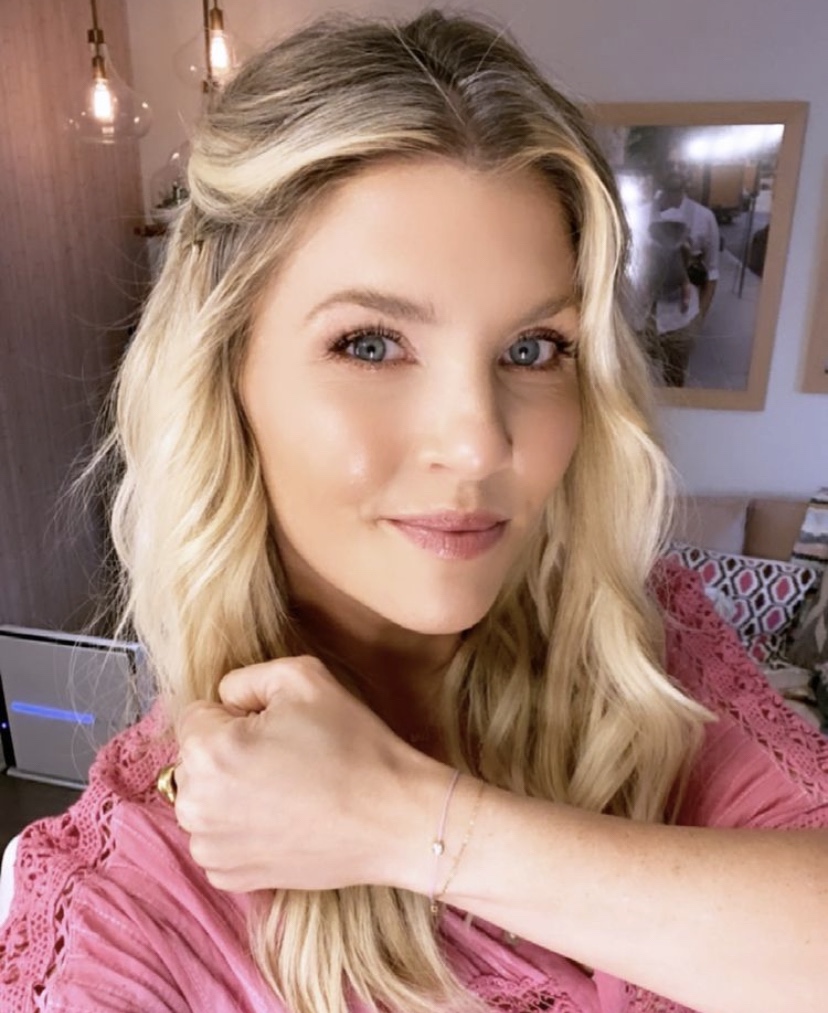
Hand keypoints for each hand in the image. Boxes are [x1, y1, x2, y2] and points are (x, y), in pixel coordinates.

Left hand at [173, 656, 443, 892]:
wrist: (393, 818)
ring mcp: (211, 848)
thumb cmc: (351, 744)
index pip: (197, 714)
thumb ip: (246, 677)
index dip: (238, 713)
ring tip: (287, 789)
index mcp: (207, 751)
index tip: (277, 727)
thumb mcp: (304, 678)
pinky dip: (241, 827)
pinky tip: (284, 819)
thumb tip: (225, 700)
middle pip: (195, 758)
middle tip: (286, 757)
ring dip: (231, 789)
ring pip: (204, 798)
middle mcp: (195, 805)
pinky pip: (218, 836)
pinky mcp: (232, 877)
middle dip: (228, 751)